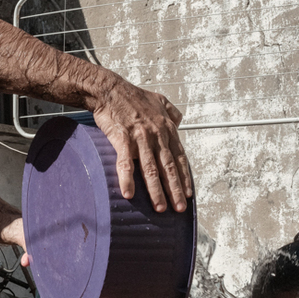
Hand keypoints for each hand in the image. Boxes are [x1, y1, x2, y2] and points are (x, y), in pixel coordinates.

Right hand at [92, 83, 191, 212]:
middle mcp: (156, 135)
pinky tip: (129, 194)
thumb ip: (171, 112)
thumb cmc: (133, 97)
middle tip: (179, 208)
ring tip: (160, 208)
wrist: (110, 90)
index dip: (184, 177)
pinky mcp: (122, 139)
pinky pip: (125, 163)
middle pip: (168, 167)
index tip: (188, 194)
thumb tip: (179, 120)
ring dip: (156, 190)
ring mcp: (140, 137)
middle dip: (175, 189)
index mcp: (166, 129)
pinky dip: (127, 179)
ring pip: (151, 169)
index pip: (179, 158)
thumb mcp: (159, 100)